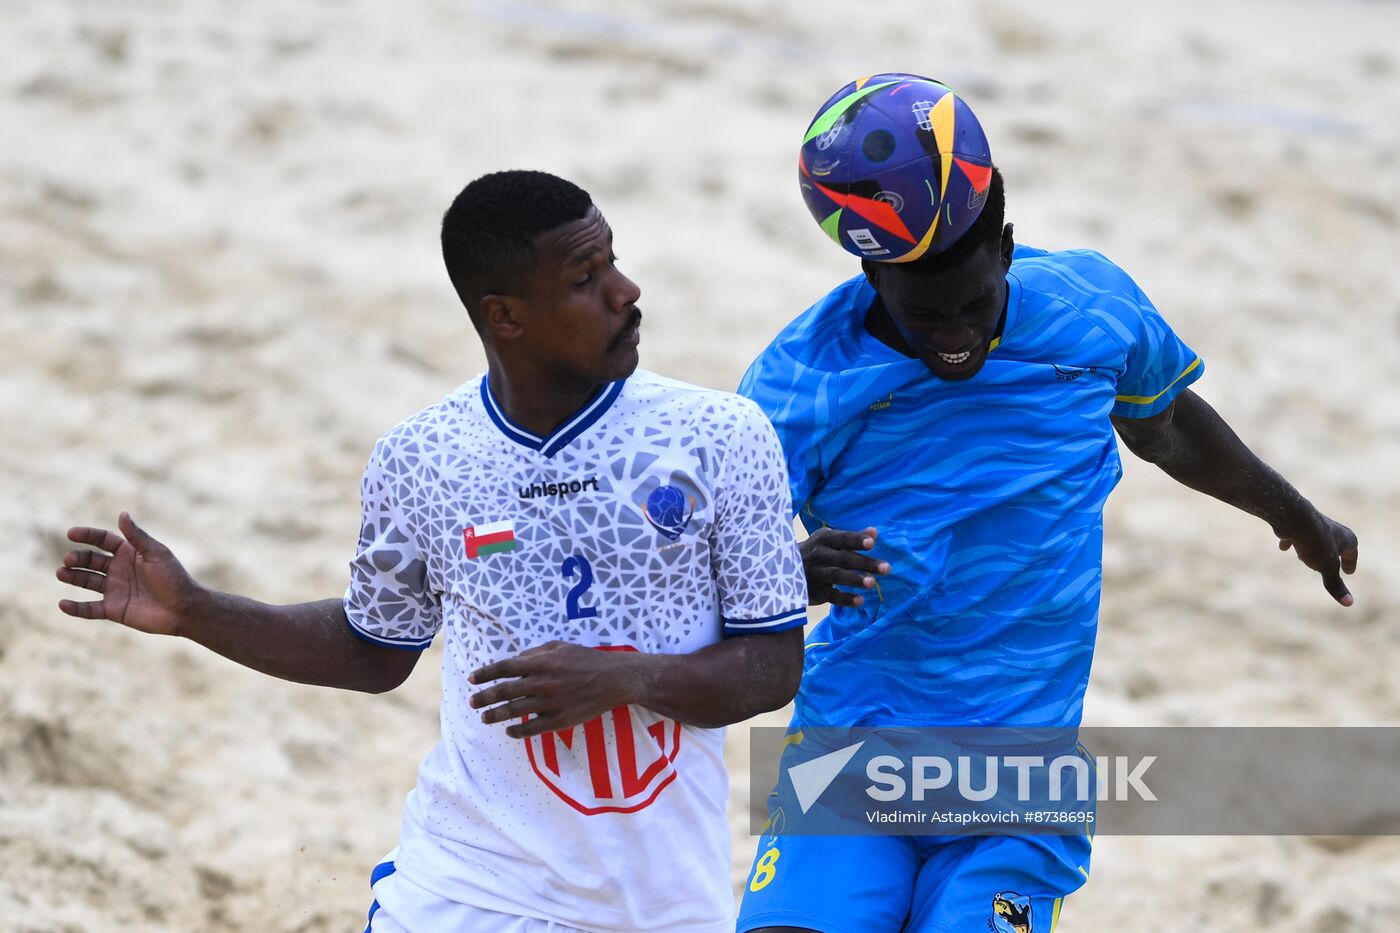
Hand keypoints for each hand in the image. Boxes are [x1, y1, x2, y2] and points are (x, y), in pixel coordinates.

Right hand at [56, 512, 200, 634]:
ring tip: (61, 573)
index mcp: (129, 553)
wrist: (184, 609)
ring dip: (72, 576)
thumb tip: (122, 513)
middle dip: (78, 558)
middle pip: (91, 560)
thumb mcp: (156, 553)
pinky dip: (76, 608)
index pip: (103, 540)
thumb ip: (137, 537)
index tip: (71, 533)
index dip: (87, 535)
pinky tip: (62, 604)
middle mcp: (119, 570)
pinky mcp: (113, 609)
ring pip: (87, 581)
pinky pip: (90, 609)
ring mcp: (115, 589)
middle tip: (69, 559)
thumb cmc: (174, 578)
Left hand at [468, 642, 643, 738]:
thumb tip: (515, 662)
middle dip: (484, 697)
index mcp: (541, 662)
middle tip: (472, 702)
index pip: (504, 667)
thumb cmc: (587, 659)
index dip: (485, 673)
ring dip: (495, 715)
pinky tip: (509, 731)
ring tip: (484, 718)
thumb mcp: (560, 647)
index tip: (472, 679)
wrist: (615, 679)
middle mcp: (542, 682)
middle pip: (504, 691)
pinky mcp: (560, 719)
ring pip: (515, 711)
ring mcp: (551, 703)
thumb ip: (535, 653)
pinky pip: (533, 728)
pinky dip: (518, 731)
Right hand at [800, 526, 889, 607]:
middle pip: (843, 558)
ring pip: (836, 575)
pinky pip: (830, 595)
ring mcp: (814, 573)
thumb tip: (874, 532)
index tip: (872, 543)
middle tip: (887, 568)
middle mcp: (817, 554)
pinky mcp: (812, 591)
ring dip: (855, 579)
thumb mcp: (829, 541)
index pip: (842, 538)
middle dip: (865, 563)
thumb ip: (852, 538)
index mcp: (823, 539)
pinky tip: (860, 601)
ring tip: (873, 583)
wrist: (781, 569)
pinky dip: (845, 599)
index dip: (856, 540)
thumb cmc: (816, 553)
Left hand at [1275, 510, 1358, 606]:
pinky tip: (1283, 546)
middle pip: (1334, 545)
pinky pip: (1294, 535)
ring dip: (1311, 548)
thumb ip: (1335, 584)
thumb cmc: (1315, 543)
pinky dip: (1290, 541)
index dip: (1350, 564)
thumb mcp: (1327, 567)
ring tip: (1303, 558)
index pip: (1352, 553)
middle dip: (1332, 556)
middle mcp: (1331, 529)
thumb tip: (1349, 603)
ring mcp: (1313, 525)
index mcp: (1346, 538)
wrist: (1294, 519)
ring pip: (1314, 539)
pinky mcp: (1296, 524)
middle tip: (1329, 566)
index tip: (1348, 572)